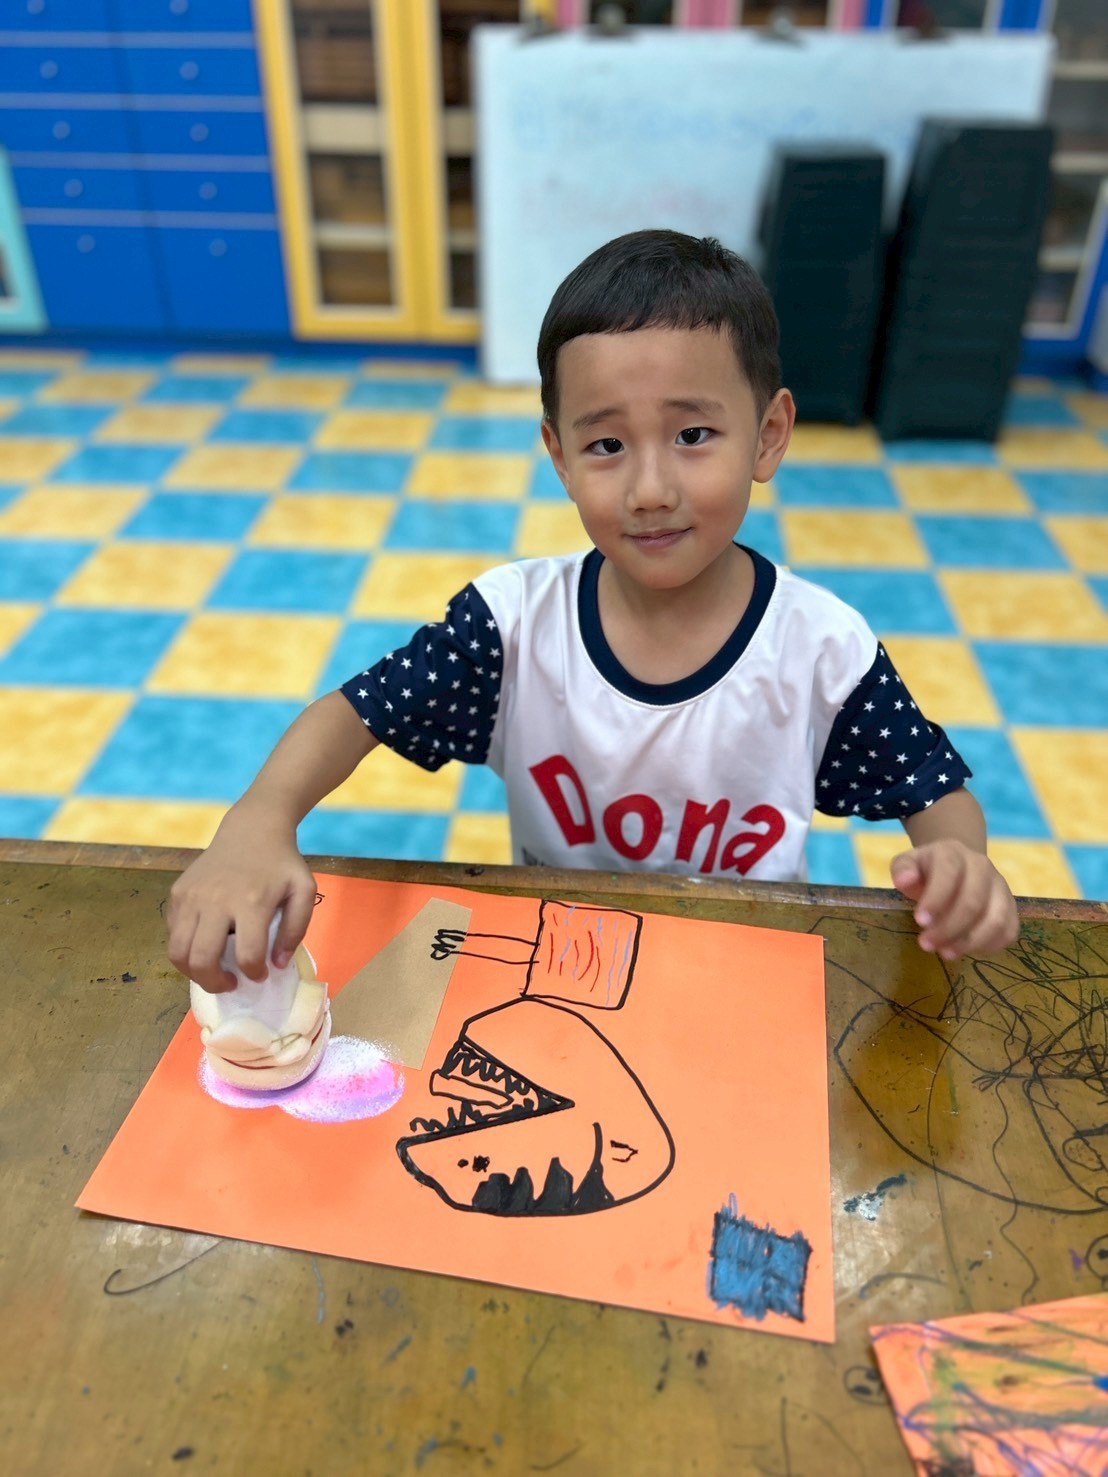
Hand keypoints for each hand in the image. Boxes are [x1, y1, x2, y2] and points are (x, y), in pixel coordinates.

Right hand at [167, 805, 317, 992]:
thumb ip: (296, 929)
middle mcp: (215, 901)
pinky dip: (184, 948)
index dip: (254, 974)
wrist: (251, 829)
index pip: (247, 955)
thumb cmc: (280, 863)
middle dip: (214, 983)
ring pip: (178, 952)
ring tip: (211, 972)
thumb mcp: (303, 891)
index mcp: (251, 903)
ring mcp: (191, 897)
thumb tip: (278, 964)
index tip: (260, 975)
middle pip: (201, 960)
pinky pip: (172, 933)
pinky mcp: (177, 893)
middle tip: (229, 983)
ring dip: (193, 972)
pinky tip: (205, 943)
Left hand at [889, 839, 1017, 961]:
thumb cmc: (927, 871)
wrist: (956, 869)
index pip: (949, 873)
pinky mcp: (1011, 908)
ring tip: (945, 953)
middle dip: (949, 927)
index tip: (920, 921)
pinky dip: (988, 946)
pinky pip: (1008, 931)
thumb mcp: (908, 864)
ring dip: (969, 941)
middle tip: (927, 944)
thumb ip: (902, 869)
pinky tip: (965, 950)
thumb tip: (904, 880)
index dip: (936, 898)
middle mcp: (982, 867)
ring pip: (995, 919)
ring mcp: (1000, 887)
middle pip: (973, 901)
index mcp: (953, 853)